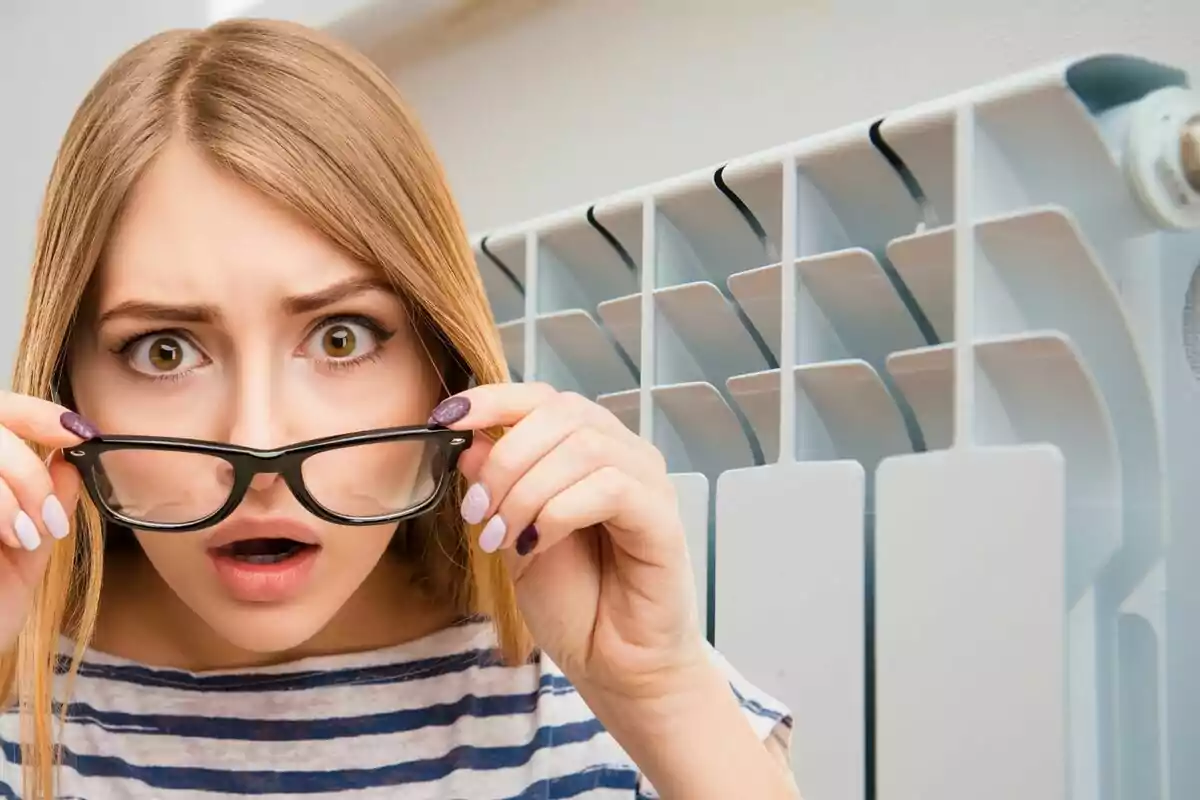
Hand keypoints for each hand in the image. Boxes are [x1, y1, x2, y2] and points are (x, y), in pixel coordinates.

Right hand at [0, 392, 91, 652]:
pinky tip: (10, 541)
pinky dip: (2, 508)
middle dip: (28, 467)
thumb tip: (70, 460)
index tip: (81, 433)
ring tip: (28, 536)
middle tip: (49, 517)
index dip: (39, 413)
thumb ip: (46, 503)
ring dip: (18, 491)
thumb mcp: (26, 552)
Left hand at [431, 382, 709, 700]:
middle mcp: (622, 453)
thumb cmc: (572, 600)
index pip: (542, 398)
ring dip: (527, 492)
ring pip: (583, 447)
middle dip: (505, 459)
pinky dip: (559, 513)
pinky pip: (610, 488)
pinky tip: (536, 545)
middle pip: (561, 414)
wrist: (612, 663)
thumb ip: (495, 488)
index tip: (443, 420)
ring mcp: (648, 482)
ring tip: (503, 539)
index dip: (491, 400)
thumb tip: (469, 442)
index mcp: (586, 448)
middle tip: (477, 514)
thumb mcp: (512, 536)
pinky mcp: (663, 518)